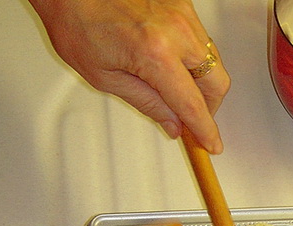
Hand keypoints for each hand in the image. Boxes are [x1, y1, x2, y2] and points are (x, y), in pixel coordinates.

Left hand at [29, 0, 230, 153]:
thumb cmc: (76, 19)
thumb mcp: (105, 77)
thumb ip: (147, 103)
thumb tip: (172, 124)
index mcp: (155, 53)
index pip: (192, 104)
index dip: (205, 129)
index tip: (211, 144)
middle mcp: (176, 30)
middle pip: (216, 82)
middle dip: (209, 106)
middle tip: (193, 120)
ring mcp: (183, 14)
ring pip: (213, 60)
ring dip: (203, 81)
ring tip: (179, 90)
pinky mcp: (183, 4)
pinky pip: (203, 39)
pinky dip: (195, 58)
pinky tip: (176, 64)